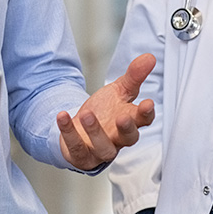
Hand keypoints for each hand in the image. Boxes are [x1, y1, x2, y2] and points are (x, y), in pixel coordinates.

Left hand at [57, 53, 155, 170]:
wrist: (81, 129)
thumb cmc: (105, 112)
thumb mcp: (119, 91)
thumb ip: (133, 76)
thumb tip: (149, 57)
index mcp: (130, 121)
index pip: (144, 120)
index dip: (146, 113)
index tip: (148, 104)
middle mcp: (118, 138)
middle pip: (129, 138)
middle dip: (127, 128)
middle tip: (122, 117)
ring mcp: (101, 150)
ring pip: (104, 147)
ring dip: (95, 131)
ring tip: (87, 114)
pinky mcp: (82, 155)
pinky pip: (76, 147)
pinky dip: (68, 131)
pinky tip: (62, 116)